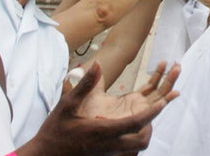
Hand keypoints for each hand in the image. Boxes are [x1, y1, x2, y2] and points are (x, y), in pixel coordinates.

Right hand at [23, 62, 178, 155]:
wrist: (46, 155)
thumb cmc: (56, 130)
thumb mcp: (68, 104)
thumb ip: (86, 84)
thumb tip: (98, 63)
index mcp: (104, 131)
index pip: (135, 123)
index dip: (152, 113)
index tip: (164, 102)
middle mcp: (110, 144)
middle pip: (142, 139)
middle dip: (152, 124)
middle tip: (159, 105)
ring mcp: (109, 151)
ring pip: (137, 146)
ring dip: (144, 130)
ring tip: (149, 114)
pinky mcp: (106, 153)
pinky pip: (127, 147)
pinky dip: (134, 136)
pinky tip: (130, 126)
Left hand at [79, 61, 180, 119]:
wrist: (80, 125)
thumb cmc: (85, 113)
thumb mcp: (93, 91)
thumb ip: (95, 79)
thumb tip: (96, 63)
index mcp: (131, 100)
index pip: (150, 86)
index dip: (158, 75)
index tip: (164, 63)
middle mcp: (138, 106)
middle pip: (159, 91)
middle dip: (169, 77)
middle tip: (177, 64)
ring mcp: (139, 111)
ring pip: (160, 97)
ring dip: (170, 83)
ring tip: (177, 69)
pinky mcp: (138, 117)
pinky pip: (155, 108)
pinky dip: (166, 100)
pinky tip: (174, 92)